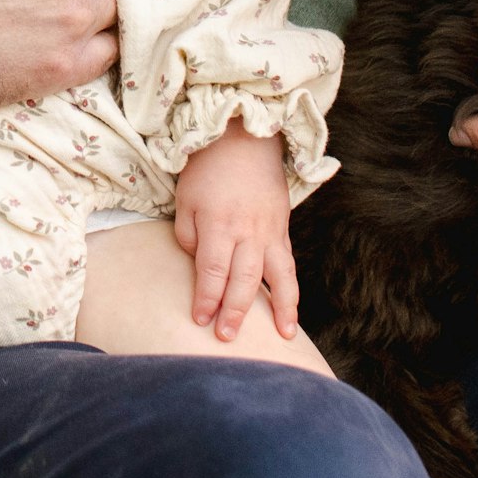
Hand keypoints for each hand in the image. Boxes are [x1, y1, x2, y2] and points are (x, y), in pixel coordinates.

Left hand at [172, 125, 298, 340]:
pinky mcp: (283, 228)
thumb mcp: (185, 200)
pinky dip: (292, 288)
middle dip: (236, 311)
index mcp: (220, 225)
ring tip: (285, 335)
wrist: (245, 139)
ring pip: (279, 276)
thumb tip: (201, 266)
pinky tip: (292, 309)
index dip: (207, 299)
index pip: (213, 272)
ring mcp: (270, 231)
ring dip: (283, 308)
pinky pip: (289, 263)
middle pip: (244, 280)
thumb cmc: (207, 170)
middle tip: (227, 337)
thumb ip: (189, 237)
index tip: (200, 320)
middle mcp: (249, 232)